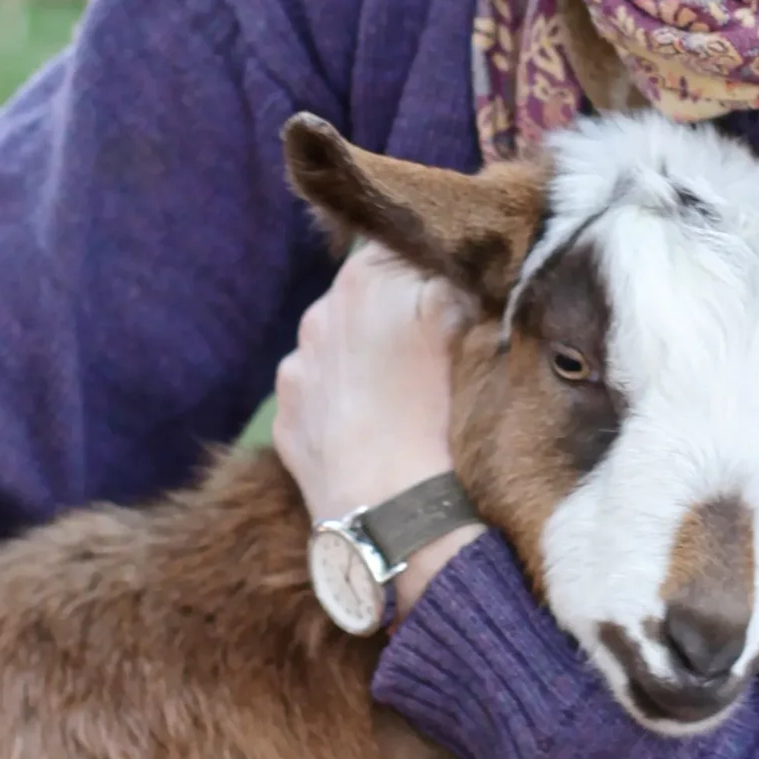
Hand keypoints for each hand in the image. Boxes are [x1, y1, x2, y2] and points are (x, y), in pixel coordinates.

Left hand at [274, 245, 483, 617]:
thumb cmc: (446, 416)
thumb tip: (465, 265)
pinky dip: (343, 401)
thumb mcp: (471, 329)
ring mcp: (298, 367)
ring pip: (339, 343)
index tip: (456, 288)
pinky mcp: (286, 416)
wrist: (398, 513)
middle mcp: (321, 312)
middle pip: (367, 294)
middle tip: (436, 344)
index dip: (433, 264)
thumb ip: (460, 283)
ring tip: (405, 393)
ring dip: (367, 356)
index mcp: (368, 278)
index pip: (404, 246)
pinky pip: (319, 392)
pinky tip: (375, 425)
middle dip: (396, 310)